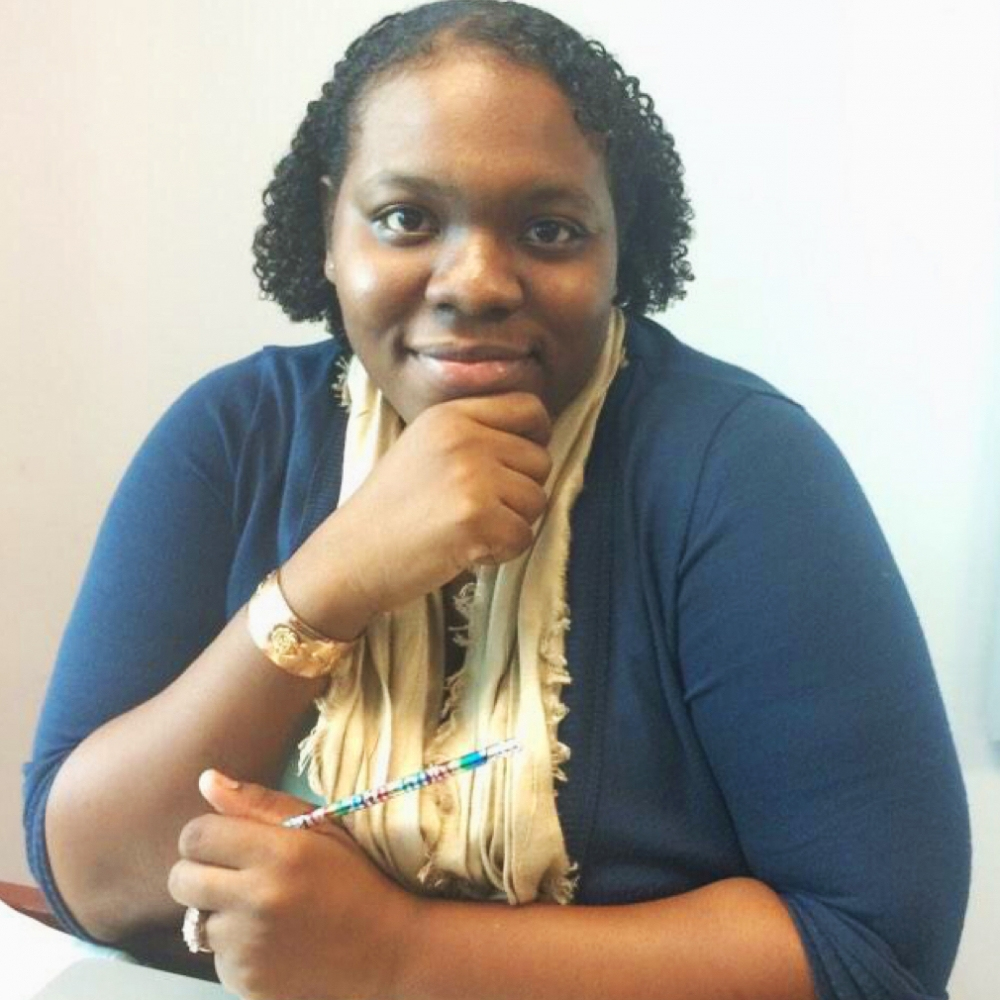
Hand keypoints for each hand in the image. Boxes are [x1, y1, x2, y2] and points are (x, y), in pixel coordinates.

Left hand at [168, 770, 419, 999]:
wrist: (388, 951)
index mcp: (278, 854)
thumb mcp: (320, 828)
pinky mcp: (245, 982)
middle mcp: (257, 900)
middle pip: (181, 878)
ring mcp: (248, 947)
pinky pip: (216, 957)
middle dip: (199, 871)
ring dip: (219, 912)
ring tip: (261, 910)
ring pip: (196, 920)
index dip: (207, 835)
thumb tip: (207, 780)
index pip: (197, 835)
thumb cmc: (355, 878)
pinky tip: (272, 940)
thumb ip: (259, 803)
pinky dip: (235, 947)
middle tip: (233, 875)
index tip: (227, 842)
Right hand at [290, 391, 552, 632]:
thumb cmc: (389, 509)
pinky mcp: (478, 519)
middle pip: (540, 460)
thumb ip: (473, 435)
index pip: (529, 408)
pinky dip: (502, 552)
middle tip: (480, 510)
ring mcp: (473, 477)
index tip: (518, 465)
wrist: (351, 554)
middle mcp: (465, 438)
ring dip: (512, 523)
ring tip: (469, 530)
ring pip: (537, 500)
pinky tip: (467, 550)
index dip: (536, 437)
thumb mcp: (424, 447)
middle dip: (520, 491)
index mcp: (451, 415)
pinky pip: (525, 537)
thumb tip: (535, 444)